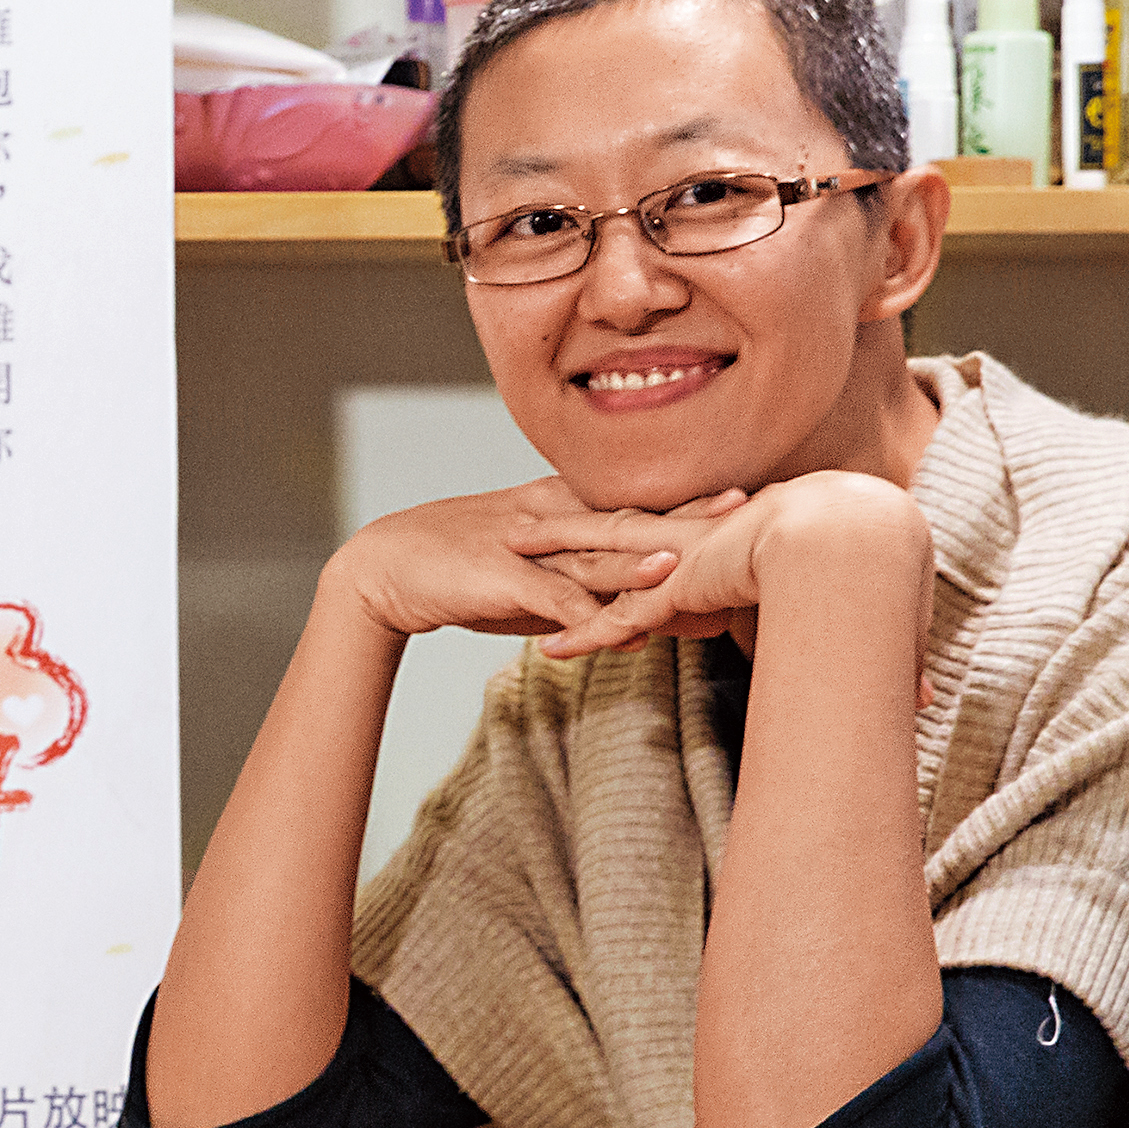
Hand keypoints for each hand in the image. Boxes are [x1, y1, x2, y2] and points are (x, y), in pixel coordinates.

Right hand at [328, 477, 744, 645]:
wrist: (385, 569)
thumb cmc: (461, 574)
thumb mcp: (529, 580)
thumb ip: (581, 596)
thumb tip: (636, 627)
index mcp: (557, 508)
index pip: (632, 504)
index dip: (686, 501)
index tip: (741, 497)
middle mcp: (549, 520)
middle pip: (628, 517)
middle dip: (686, 514)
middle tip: (743, 508)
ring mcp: (525, 547)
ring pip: (595, 554)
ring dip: (641, 561)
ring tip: (686, 565)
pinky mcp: (502, 580)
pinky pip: (554, 601)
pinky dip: (589, 619)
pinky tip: (621, 630)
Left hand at [535, 471, 931, 669]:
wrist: (852, 536)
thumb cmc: (869, 565)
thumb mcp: (861, 612)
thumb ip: (873, 654)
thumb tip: (923, 703)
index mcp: (729, 538)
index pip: (672, 537)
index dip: (638, 537)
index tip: (608, 536)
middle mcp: (695, 545)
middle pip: (616, 534)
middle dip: (569, 528)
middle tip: (523, 522)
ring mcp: (680, 566)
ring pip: (598, 566)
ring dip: (552, 563)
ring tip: (505, 551)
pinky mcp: (676, 594)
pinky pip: (617, 619)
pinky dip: (581, 636)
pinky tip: (545, 650)